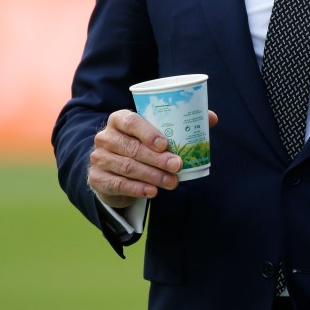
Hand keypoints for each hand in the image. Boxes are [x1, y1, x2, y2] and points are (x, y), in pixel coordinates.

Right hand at [88, 108, 217, 208]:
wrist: (114, 169)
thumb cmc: (141, 145)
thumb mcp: (155, 133)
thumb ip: (181, 124)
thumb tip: (212, 118)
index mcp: (119, 119)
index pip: (130, 121)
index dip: (147, 132)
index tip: (166, 144)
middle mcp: (105, 137)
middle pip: (132, 147)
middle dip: (157, 159)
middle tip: (177, 165)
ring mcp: (99, 158)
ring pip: (128, 167)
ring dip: (152, 176)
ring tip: (172, 182)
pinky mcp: (98, 178)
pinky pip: (119, 184)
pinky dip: (137, 189)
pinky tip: (153, 192)